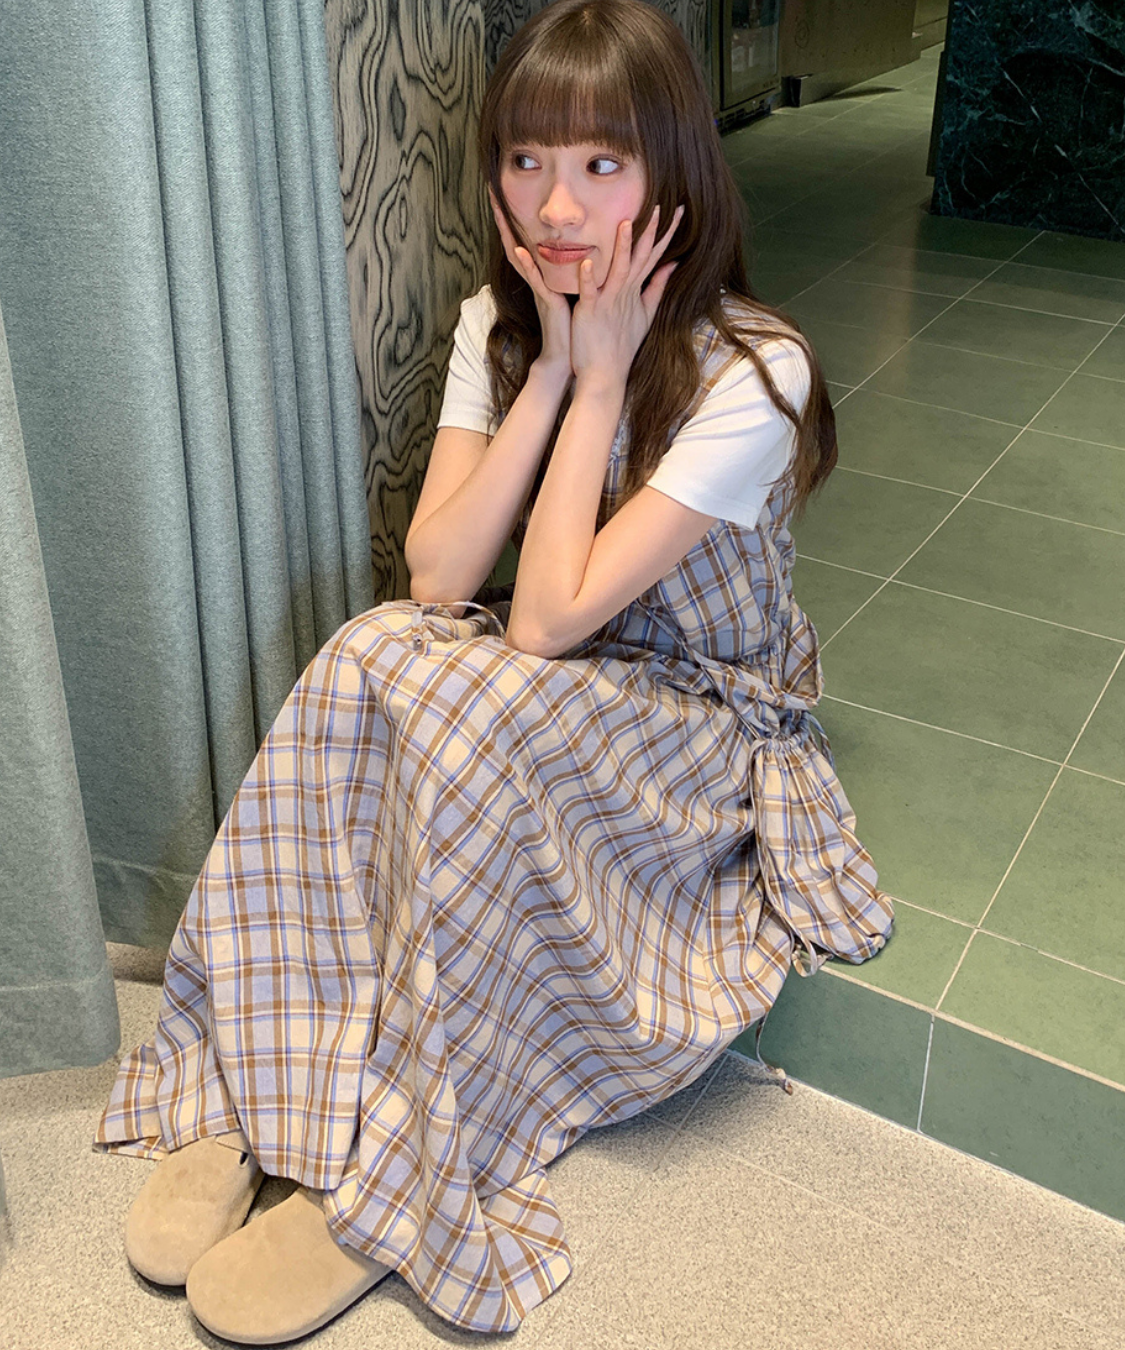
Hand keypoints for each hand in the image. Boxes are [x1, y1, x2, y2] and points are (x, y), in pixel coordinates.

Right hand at [490, 187, 572, 384]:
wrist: (566, 352)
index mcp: (541, 274)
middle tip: (493, 192)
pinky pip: (533, 280)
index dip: (515, 219)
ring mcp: (538, 288)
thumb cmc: (570, 324)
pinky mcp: (545, 300)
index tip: (506, 194)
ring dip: (508, 233)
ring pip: (518, 255)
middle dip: (503, 219)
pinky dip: (526, 265)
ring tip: (499, 210)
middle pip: (513, 242)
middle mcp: (535, 278)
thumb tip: (578, 250)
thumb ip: (570, 270)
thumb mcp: (570, 289)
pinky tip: (519, 249)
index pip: (525, 240)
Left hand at [570, 203, 682, 390]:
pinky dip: (589, 278)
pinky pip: (591, 292)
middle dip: (650, 232)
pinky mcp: (591, 312)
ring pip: (617, 270)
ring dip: (622, 248)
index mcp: (635, 290)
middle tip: (659, 207)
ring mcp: (609, 302)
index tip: (679, 211)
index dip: (666, 234)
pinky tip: (588, 262)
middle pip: (640, 257)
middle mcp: (625, 292)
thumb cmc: (620, 345)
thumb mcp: (644, 314)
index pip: (654, 256)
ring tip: (625, 224)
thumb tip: (671, 265)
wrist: (605, 375)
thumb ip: (656, 288)